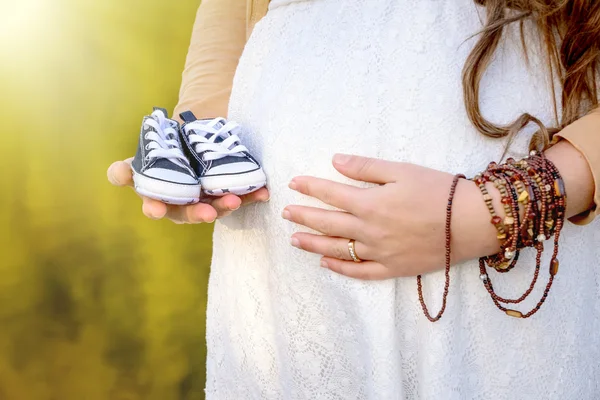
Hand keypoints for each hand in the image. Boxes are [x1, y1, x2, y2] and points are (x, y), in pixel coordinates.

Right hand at [107, 158, 269, 223]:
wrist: (193, 135)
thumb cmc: (164, 148)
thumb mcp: (146, 153)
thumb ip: (132, 166)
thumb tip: (116, 174)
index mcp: (158, 194)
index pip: (152, 204)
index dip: (153, 208)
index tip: (154, 209)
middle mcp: (181, 202)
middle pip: (186, 213)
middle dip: (196, 214)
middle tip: (206, 214)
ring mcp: (205, 199)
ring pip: (214, 209)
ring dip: (225, 207)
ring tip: (235, 200)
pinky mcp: (227, 193)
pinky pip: (239, 198)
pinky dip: (251, 196)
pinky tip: (262, 193)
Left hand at [283, 154, 499, 279]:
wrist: (472, 221)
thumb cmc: (439, 190)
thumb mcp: (401, 170)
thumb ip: (365, 167)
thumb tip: (335, 161)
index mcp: (370, 203)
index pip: (330, 193)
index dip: (310, 187)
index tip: (293, 183)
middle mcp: (369, 230)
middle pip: (327, 223)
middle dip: (303, 216)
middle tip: (285, 213)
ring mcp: (379, 252)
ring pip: (337, 249)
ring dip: (312, 244)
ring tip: (294, 240)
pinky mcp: (393, 268)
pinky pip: (360, 271)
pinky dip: (341, 268)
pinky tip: (326, 263)